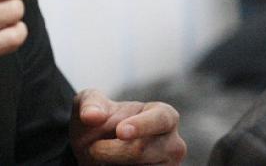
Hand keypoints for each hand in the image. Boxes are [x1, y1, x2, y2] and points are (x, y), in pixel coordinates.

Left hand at [70, 88, 185, 164]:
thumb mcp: (92, 105)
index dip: (140, 125)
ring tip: (105, 157)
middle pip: (140, 151)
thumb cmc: (101, 120)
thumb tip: (91, 115)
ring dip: (112, 165)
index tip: (120, 131)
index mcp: (164, 115)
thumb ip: (91, 105)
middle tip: (93, 149)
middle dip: (110, 151)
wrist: (98, 148)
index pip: (160, 119)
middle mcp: (173, 144)